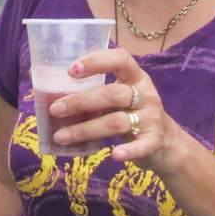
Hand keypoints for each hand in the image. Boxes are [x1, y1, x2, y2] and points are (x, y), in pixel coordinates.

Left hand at [49, 48, 186, 169]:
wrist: (167, 143)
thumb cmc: (133, 114)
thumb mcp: (119, 98)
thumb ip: (95, 92)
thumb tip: (47, 85)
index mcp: (136, 77)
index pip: (120, 60)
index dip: (96, 61)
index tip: (71, 70)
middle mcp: (145, 94)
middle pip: (112, 94)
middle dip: (80, 101)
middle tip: (55, 109)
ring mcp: (151, 118)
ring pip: (116, 121)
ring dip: (86, 129)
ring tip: (61, 136)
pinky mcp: (154, 141)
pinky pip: (141, 145)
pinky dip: (128, 151)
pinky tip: (114, 155)